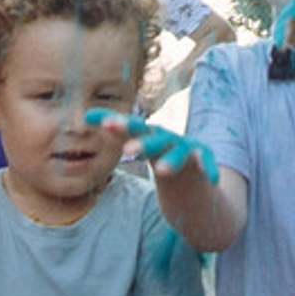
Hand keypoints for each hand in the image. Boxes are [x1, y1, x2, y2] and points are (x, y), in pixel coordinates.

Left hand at [85, 109, 219, 186]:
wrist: (193, 178)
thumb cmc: (162, 157)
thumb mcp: (141, 146)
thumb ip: (117, 131)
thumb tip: (84, 117)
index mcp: (151, 135)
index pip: (134, 127)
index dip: (120, 125)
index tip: (103, 124)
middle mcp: (169, 138)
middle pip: (156, 138)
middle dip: (143, 142)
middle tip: (128, 149)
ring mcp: (188, 148)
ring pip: (179, 153)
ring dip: (172, 160)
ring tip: (162, 170)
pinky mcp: (204, 160)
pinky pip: (206, 164)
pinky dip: (208, 168)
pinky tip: (210, 177)